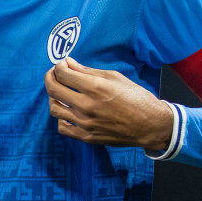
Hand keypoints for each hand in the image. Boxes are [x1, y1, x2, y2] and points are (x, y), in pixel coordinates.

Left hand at [44, 57, 172, 150]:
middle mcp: (87, 106)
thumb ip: (88, 71)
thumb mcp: (116, 78)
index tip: (62, 65)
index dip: (58, 66)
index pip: (63, 74)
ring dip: (53, 97)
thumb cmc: (137, 98)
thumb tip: (69, 63)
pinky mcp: (87, 137)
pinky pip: (63, 127)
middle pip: (53, 89)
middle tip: (54, 74)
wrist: (152, 125)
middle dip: (50, 77)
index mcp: (95, 88)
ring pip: (54, 108)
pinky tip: (69, 111)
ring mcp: (85, 123)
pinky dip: (61, 118)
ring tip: (61, 93)